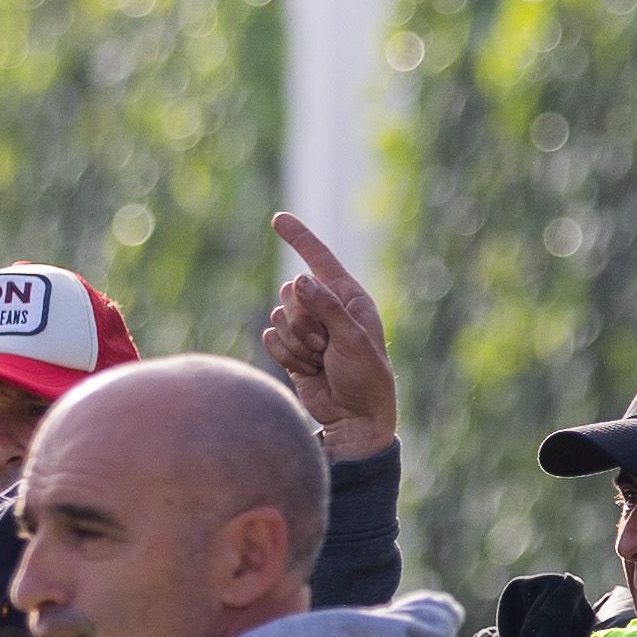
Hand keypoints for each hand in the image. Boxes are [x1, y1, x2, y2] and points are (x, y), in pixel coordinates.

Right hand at [263, 212, 397, 459]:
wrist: (354, 417)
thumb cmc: (365, 378)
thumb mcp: (353, 340)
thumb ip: (327, 308)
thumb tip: (300, 280)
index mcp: (348, 297)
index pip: (319, 259)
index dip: (299, 237)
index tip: (278, 219)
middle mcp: (326, 307)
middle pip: (290, 292)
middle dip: (303, 321)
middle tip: (325, 346)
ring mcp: (307, 328)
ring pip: (278, 316)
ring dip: (297, 343)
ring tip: (320, 361)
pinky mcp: (292, 348)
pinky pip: (271, 337)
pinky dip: (285, 356)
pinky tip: (307, 370)